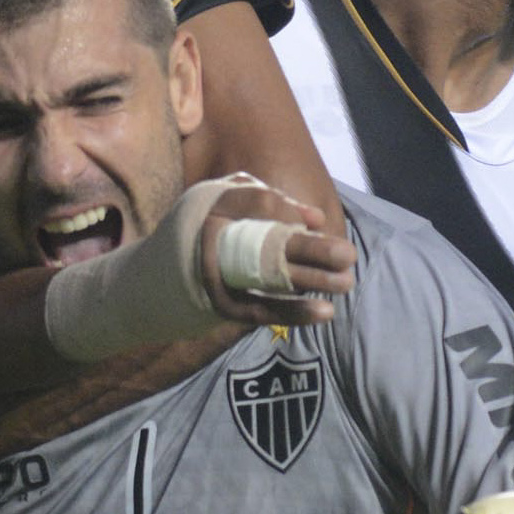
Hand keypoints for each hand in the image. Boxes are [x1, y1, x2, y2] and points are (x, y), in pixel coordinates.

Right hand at [191, 175, 357, 327]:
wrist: (164, 271)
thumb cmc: (210, 228)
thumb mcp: (230, 201)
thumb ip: (269, 202)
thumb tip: (316, 219)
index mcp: (216, 205)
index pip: (258, 203)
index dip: (291, 211)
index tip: (319, 222)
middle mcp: (213, 238)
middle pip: (271, 244)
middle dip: (314, 251)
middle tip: (349, 255)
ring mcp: (217, 276)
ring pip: (272, 278)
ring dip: (313, 282)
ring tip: (346, 282)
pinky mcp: (223, 305)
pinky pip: (263, 311)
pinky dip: (295, 312)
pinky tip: (325, 311)